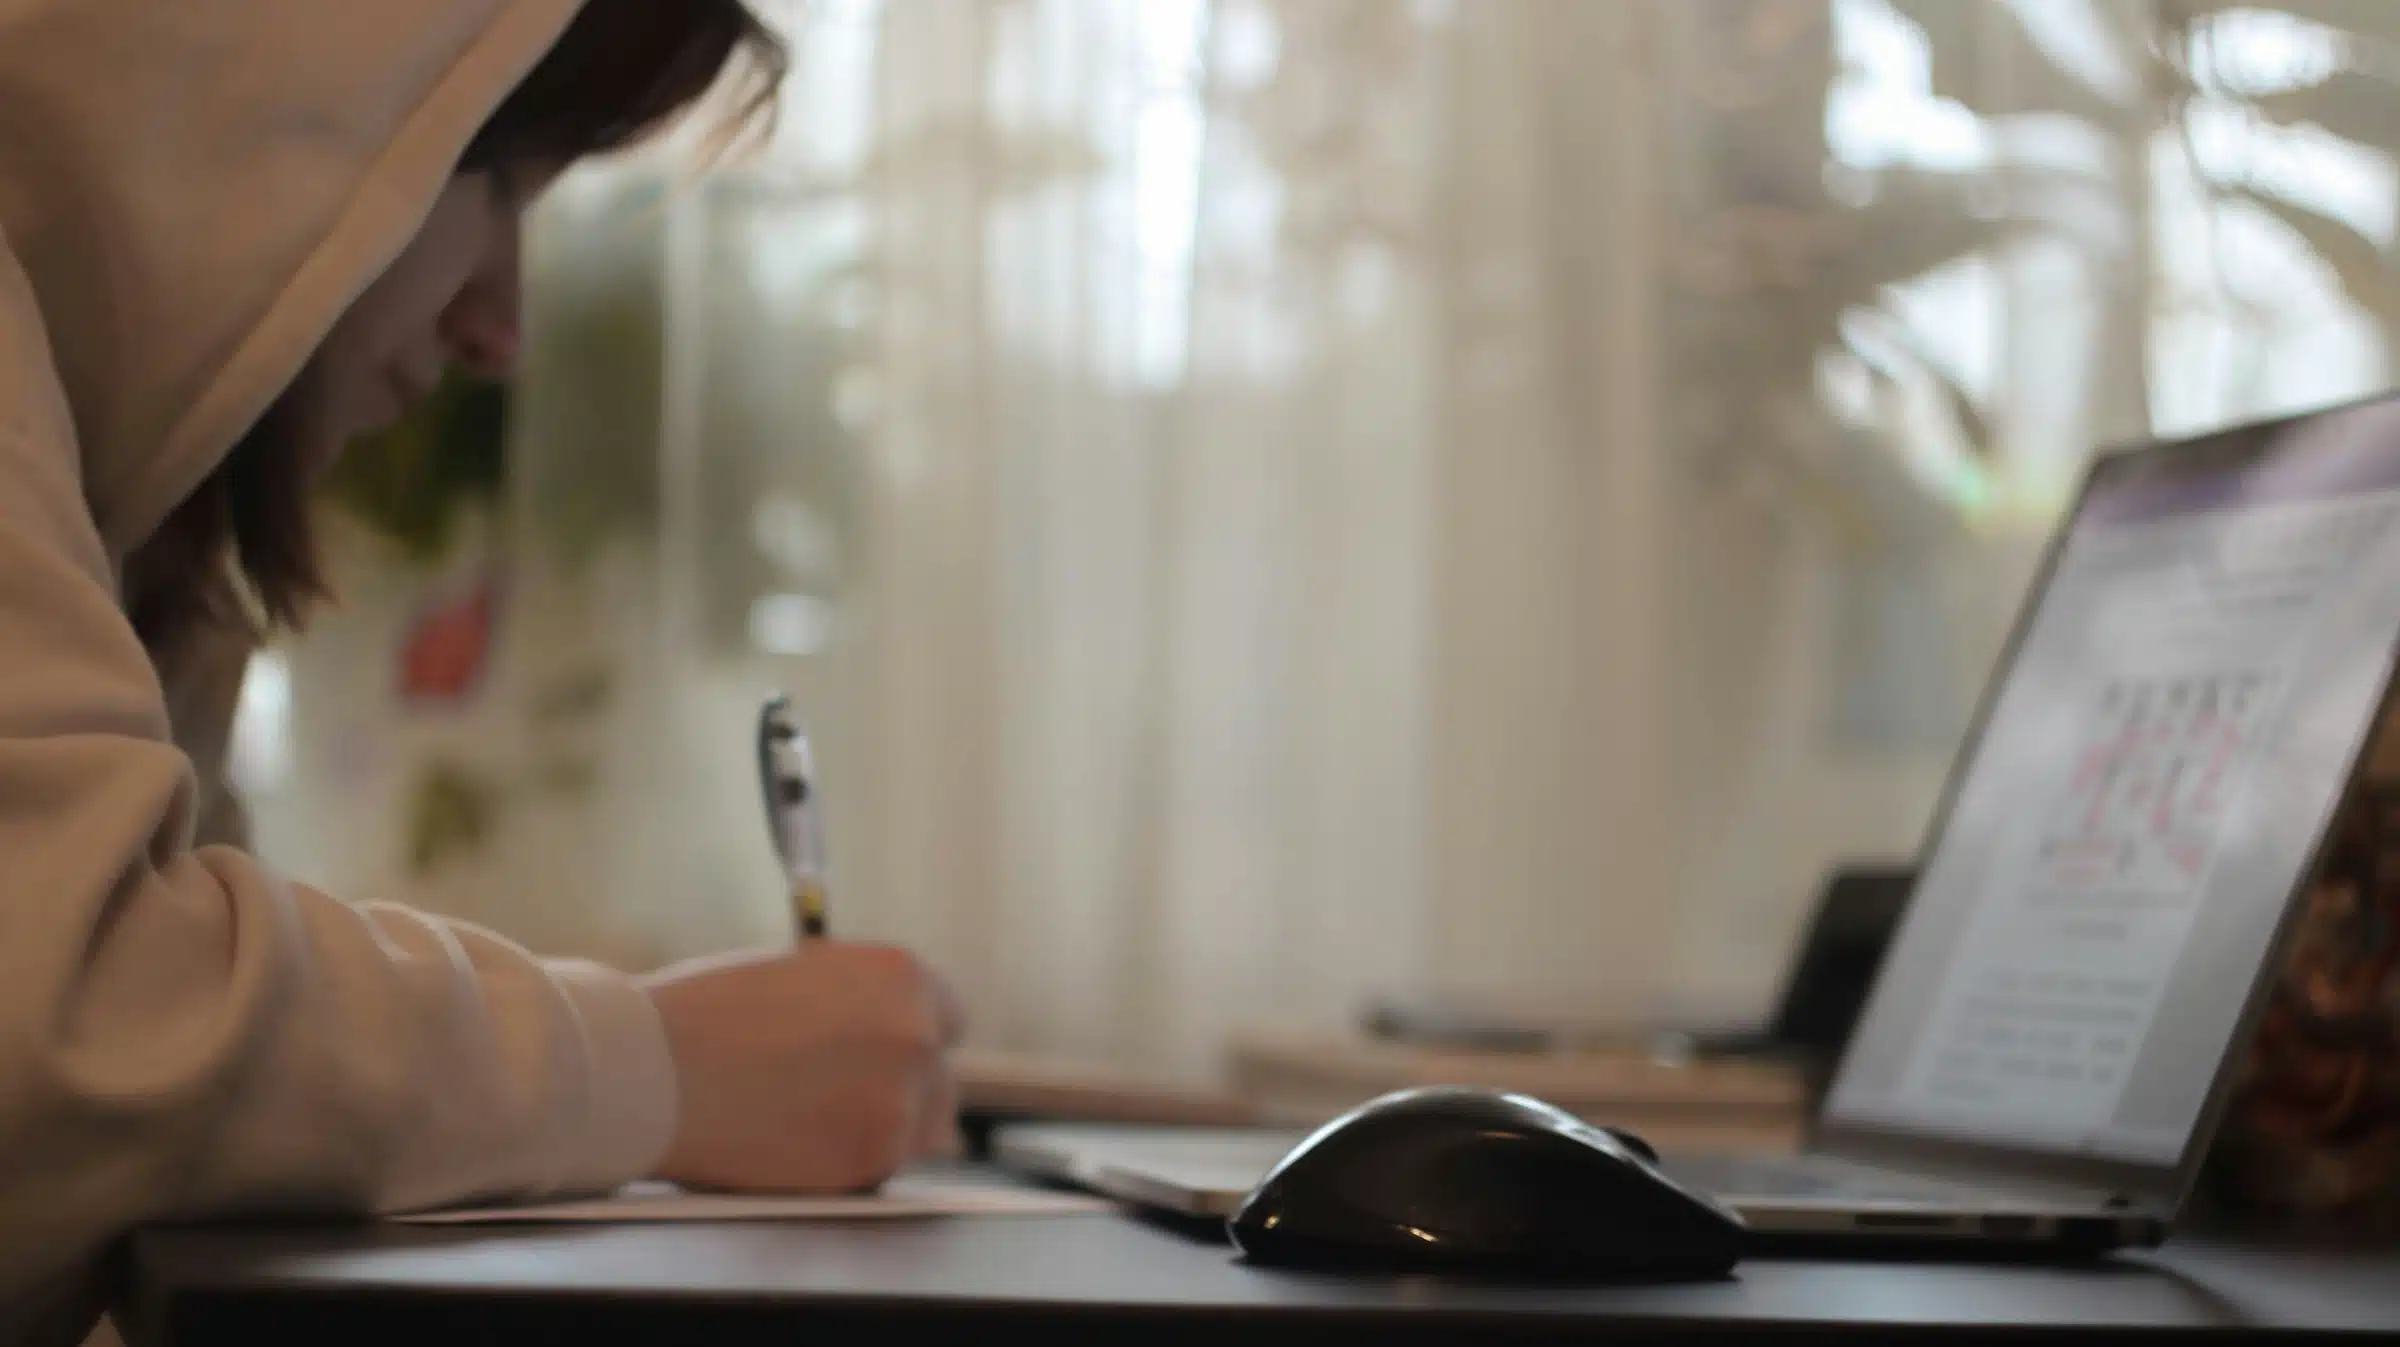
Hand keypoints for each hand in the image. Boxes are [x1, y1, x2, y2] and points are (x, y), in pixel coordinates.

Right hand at [641, 943, 964, 1193]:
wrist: (654, 1068)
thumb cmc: (707, 1015)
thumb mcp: (803, 976)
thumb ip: (859, 1003)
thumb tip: (887, 1032)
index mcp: (901, 975)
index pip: (946, 1020)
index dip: (911, 1043)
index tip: (885, 1061)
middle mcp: (916, 1033)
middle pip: (938, 1081)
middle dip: (901, 1094)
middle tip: (839, 1103)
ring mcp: (902, 1098)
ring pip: (921, 1131)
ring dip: (882, 1132)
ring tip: (811, 1124)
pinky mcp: (874, 1155)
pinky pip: (884, 1170)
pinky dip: (850, 1166)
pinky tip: (796, 1144)